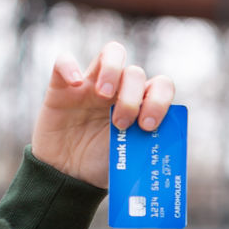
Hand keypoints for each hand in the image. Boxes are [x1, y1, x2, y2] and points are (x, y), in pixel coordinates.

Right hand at [29, 41, 174, 187]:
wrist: (69, 175)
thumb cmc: (103, 164)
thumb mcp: (130, 159)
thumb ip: (146, 149)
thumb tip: (167, 158)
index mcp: (140, 105)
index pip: (160, 86)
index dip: (159, 100)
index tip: (148, 125)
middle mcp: (119, 90)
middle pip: (135, 72)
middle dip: (133, 97)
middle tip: (123, 124)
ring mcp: (91, 85)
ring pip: (112, 52)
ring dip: (113, 70)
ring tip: (104, 96)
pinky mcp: (62, 87)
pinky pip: (63, 61)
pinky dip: (69, 66)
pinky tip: (75, 83)